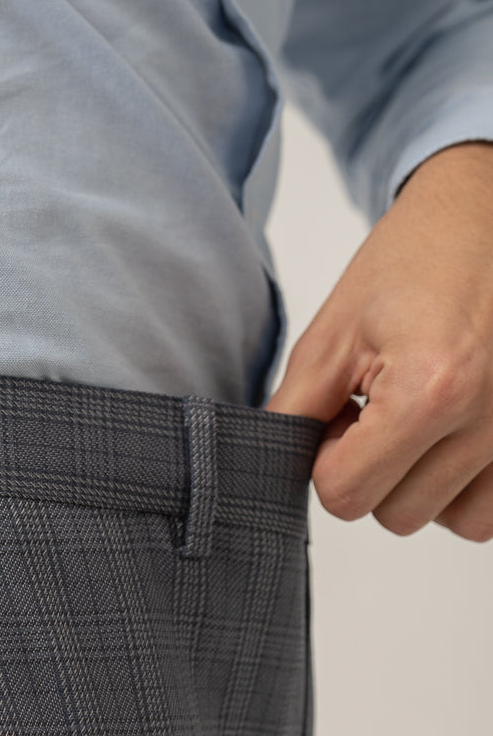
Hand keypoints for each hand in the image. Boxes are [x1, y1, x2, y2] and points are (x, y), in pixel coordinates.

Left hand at [266, 140, 492, 542]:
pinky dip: (466, 488)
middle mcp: (490, 422)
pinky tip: (454, 434)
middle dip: (375, 472)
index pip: (345, 495)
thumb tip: (266, 472)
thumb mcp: (333, 333)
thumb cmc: (415, 260)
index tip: (344, 412)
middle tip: (382, 406)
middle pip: (395, 516)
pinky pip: (492, 512)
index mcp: (431, 391)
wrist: (486, 213)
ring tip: (423, 415)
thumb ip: (293, 414)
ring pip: (449, 521)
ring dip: (423, 485)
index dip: (328, 459)